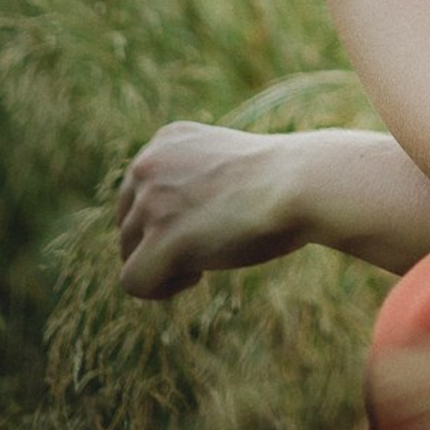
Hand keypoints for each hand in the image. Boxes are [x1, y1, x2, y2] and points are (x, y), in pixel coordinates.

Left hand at [118, 121, 307, 299]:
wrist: (302, 183)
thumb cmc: (280, 180)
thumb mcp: (223, 165)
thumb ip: (189, 181)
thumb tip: (168, 227)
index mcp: (165, 140)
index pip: (136, 194)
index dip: (165, 219)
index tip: (205, 221)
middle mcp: (148, 164)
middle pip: (127, 226)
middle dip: (159, 243)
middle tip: (207, 243)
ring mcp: (151, 202)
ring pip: (129, 256)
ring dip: (165, 265)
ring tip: (208, 256)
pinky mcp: (160, 239)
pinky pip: (134, 282)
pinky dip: (162, 289)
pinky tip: (198, 275)